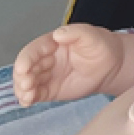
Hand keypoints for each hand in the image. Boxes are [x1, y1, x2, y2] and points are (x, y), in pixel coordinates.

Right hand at [12, 23, 128, 105]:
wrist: (111, 66)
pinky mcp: (50, 90)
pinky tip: (27, 102)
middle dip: (22, 76)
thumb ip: (76, 32)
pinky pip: (35, 94)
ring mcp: (46, 75)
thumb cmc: (100, 46)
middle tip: (26, 84)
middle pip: (26, 68)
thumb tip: (58, 34)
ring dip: (22, 89)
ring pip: (27, 82)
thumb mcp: (91, 36)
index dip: (26, 59)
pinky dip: (28, 98)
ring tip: (27, 96)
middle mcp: (45, 60)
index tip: (22, 68)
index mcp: (51, 44)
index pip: (33, 50)